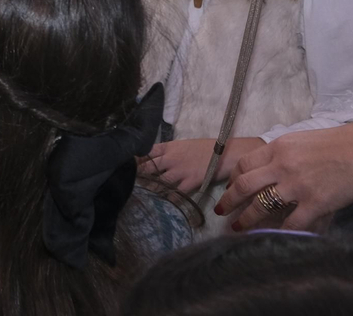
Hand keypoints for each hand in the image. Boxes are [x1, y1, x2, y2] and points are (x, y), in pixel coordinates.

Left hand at [139, 136, 263, 194]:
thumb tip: (156, 161)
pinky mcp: (190, 182)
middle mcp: (171, 158)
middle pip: (147, 168)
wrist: (229, 152)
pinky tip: (159, 206)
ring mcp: (180, 171)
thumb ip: (169, 152)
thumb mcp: (184, 145)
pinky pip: (175, 194)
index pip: (145, 152)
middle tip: (127, 183)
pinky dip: (167, 200)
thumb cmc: (208, 147)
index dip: (133, 160)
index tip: (123, 166)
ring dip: (149, 189)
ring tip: (138, 197)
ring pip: (158, 182)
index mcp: (169, 147)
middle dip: (137, 176)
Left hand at [215, 118, 352, 230]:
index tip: (231, 188)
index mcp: (278, 147)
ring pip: (261, 206)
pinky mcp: (316, 203)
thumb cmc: (344, 142)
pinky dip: (282, 232)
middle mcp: (282, 165)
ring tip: (239, 229)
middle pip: (244, 185)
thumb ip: (285, 154)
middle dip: (229, 201)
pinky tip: (275, 238)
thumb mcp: (304, 139)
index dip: (233, 178)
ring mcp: (297, 185)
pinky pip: (291, 223)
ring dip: (248, 220)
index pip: (244, 164)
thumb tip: (271, 169)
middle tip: (221, 212)